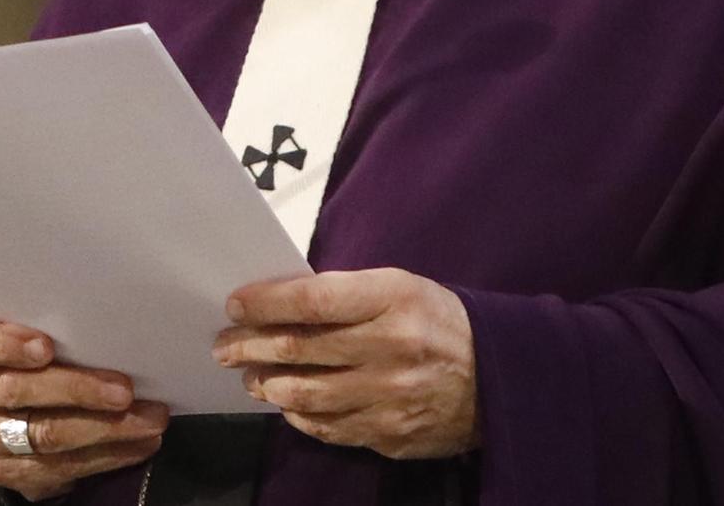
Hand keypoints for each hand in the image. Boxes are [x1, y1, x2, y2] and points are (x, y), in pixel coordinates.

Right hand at [0, 314, 168, 501]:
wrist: (15, 402)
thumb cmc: (33, 346)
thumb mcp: (33, 325)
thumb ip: (54, 323)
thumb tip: (115, 320)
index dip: (6, 343)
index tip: (47, 347)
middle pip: (17, 390)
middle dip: (78, 390)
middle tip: (127, 391)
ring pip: (44, 434)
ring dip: (105, 429)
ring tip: (150, 420)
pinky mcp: (2, 470)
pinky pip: (58, 469)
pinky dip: (106, 456)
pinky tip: (139, 445)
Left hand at [214, 267, 479, 459]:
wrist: (499, 377)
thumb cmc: (438, 321)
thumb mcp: (401, 288)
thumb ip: (346, 295)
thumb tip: (282, 305)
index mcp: (393, 299)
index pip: (313, 299)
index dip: (266, 303)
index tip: (235, 304)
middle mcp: (391, 348)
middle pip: (300, 349)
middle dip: (251, 346)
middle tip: (224, 345)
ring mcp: (389, 397)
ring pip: (306, 394)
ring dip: (267, 384)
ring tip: (250, 376)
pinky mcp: (390, 435)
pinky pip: (328, 428)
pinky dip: (299, 416)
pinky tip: (286, 404)